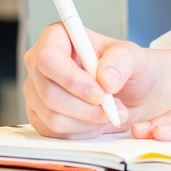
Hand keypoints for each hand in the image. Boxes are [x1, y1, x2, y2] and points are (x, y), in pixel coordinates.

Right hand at [23, 22, 157, 137]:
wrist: (130, 94)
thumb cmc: (126, 69)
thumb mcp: (133, 57)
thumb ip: (121, 62)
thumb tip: (105, 80)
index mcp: (56, 37)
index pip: (48, 59)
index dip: (71, 80)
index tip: (100, 94)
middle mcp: (40, 63)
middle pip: (48, 92)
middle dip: (85, 108)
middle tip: (112, 108)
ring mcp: (36, 91)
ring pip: (52, 117)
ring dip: (87, 121)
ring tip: (108, 112)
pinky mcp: (40, 116)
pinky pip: (55, 133)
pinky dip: (81, 132)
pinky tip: (94, 120)